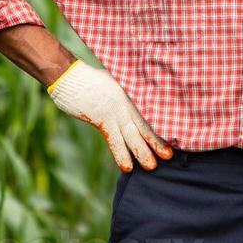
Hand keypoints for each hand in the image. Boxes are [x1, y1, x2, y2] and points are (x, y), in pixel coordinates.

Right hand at [47, 59, 173, 172]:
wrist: (68, 76)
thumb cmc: (90, 78)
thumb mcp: (114, 80)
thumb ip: (126, 91)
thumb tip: (137, 99)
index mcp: (131, 91)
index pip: (150, 110)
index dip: (161, 124)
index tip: (174, 136)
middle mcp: (126, 101)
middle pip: (145, 124)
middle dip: (157, 141)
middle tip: (170, 156)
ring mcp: (114, 110)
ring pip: (132, 134)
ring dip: (143, 151)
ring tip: (152, 166)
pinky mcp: (101, 118)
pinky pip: (114, 140)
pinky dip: (121, 154)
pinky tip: (127, 167)